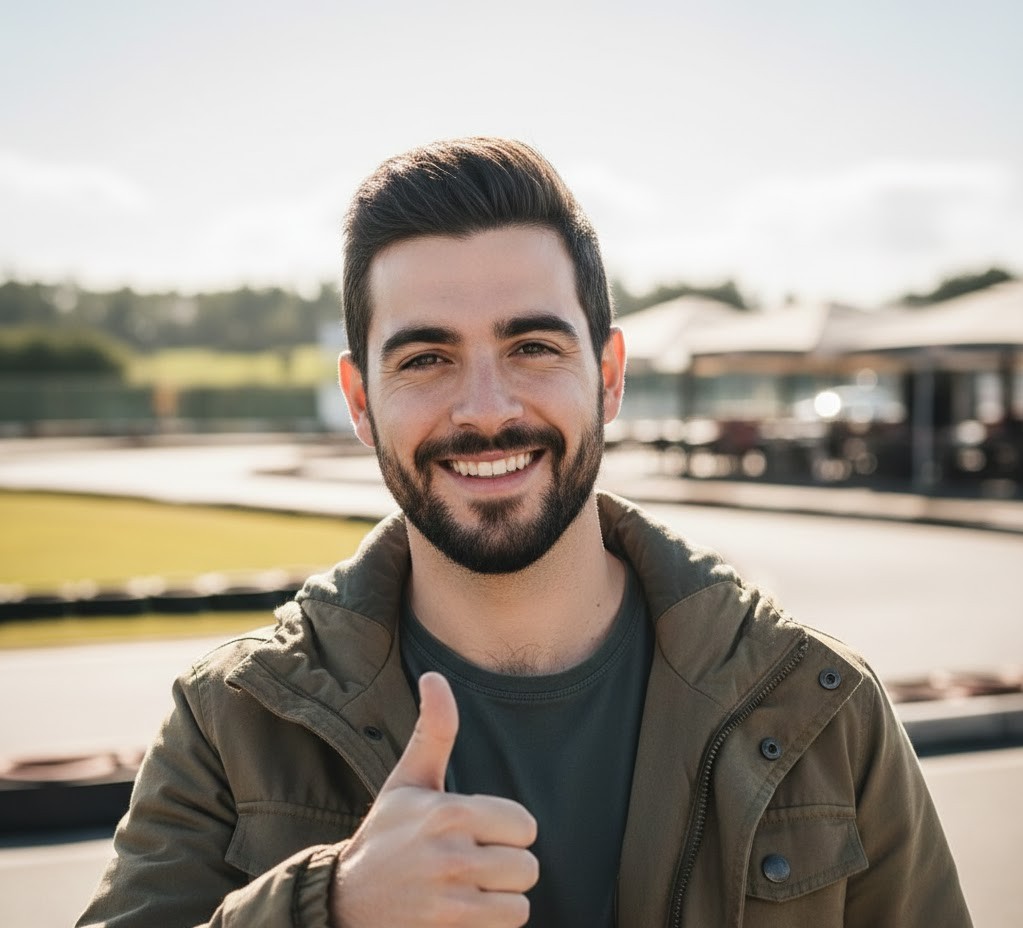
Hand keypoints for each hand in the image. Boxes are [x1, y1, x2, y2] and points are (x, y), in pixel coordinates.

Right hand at [331, 672, 538, 926]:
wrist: (345, 899)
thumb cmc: (387, 833)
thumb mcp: (409, 780)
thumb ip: (435, 729)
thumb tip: (435, 676)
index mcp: (448, 812)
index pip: (525, 825)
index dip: (507, 830)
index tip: (480, 832)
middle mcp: (450, 855)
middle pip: (528, 866)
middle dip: (507, 866)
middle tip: (476, 863)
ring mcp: (449, 897)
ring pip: (520, 900)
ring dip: (502, 897)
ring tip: (472, 887)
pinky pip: (508, 924)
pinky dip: (493, 921)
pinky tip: (467, 910)